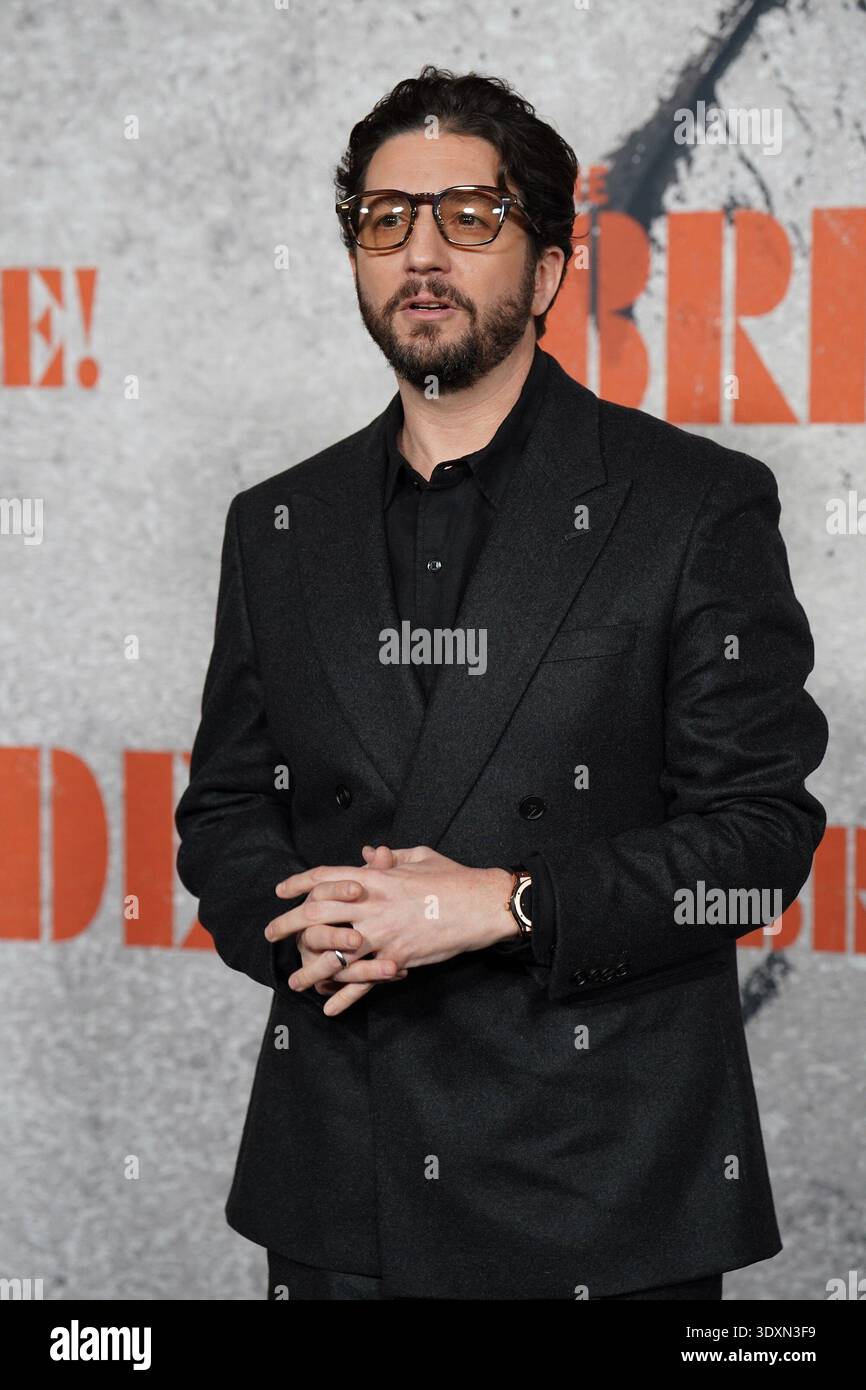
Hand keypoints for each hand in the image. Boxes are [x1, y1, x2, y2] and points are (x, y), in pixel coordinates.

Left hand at [270, 845, 513, 1015]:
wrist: (481, 904)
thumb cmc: (453, 877)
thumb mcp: (419, 856)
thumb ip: (390, 857)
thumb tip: (369, 853)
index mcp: (375, 878)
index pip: (325, 877)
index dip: (299, 883)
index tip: (281, 891)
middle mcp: (371, 905)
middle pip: (317, 915)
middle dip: (289, 924)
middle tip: (271, 933)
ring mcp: (382, 934)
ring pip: (334, 955)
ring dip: (310, 969)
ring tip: (294, 981)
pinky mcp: (397, 958)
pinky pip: (364, 981)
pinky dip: (345, 996)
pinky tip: (330, 1007)